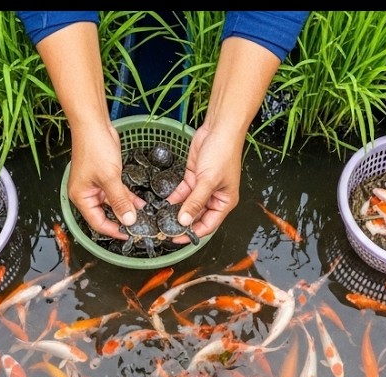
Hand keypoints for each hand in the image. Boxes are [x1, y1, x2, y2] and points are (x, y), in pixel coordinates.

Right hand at [68, 121, 139, 240]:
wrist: (94, 125)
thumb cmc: (94, 148)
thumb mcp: (110, 178)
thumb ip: (120, 201)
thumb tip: (128, 220)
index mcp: (81, 197)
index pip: (97, 223)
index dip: (113, 231)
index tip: (129, 235)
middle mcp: (86, 194)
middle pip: (105, 215)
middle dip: (121, 220)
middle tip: (139, 227)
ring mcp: (95, 186)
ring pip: (113, 204)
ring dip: (127, 208)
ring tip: (143, 215)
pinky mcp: (105, 177)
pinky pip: (117, 192)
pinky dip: (127, 197)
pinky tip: (140, 202)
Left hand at [168, 123, 242, 238]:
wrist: (219, 128)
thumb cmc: (223, 153)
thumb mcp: (208, 181)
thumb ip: (195, 202)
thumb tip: (184, 221)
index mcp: (224, 202)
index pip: (208, 225)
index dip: (192, 234)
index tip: (176, 239)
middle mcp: (214, 197)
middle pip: (196, 217)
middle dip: (182, 223)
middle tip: (165, 230)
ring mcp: (203, 188)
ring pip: (187, 205)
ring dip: (175, 211)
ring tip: (161, 219)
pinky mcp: (193, 177)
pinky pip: (182, 192)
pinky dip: (173, 198)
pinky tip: (162, 203)